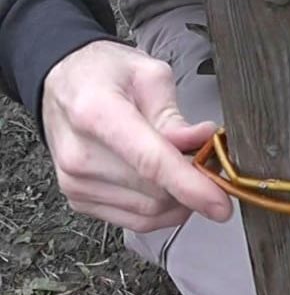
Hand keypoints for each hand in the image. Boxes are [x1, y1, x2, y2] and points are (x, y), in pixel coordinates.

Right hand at [42, 40, 230, 231]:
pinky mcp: (80, 199)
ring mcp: (76, 182)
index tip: (222, 204)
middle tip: (206, 161)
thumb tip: (201, 145)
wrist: (63, 84)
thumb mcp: (149, 76)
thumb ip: (176, 116)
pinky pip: (137, 221)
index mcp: (97, 113)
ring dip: (180, 198)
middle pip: (155, 192)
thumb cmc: (105, 74)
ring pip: (151, 212)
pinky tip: (166, 185)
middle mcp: (80, 154)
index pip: (151, 162)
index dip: (191, 187)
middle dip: (193, 184)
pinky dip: (163, 209)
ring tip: (182, 167)